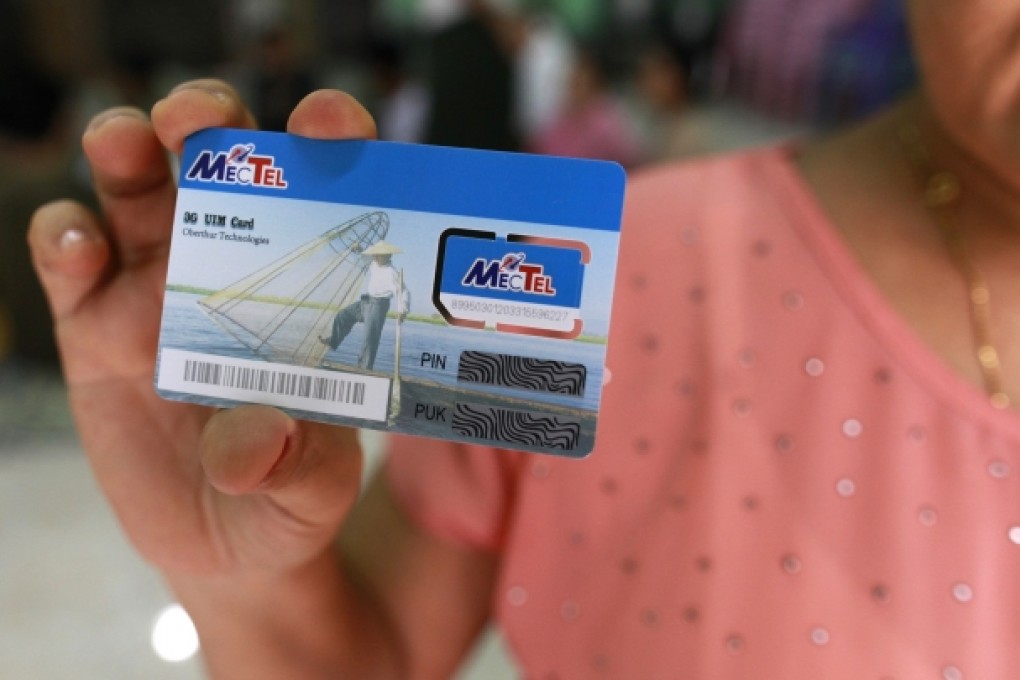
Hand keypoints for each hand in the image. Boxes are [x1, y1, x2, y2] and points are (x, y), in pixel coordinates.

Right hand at [28, 80, 378, 575]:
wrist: (226, 547)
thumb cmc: (292, 499)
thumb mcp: (315, 490)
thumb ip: (297, 465)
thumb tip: (258, 440)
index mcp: (308, 282)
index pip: (327, 185)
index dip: (330, 137)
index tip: (327, 123)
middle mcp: (234, 267)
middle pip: (215, 158)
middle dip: (205, 116)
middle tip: (196, 119)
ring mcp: (157, 288)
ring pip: (135, 186)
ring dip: (125, 146)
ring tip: (126, 146)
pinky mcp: (94, 325)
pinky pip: (70, 257)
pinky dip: (67, 237)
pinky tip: (81, 251)